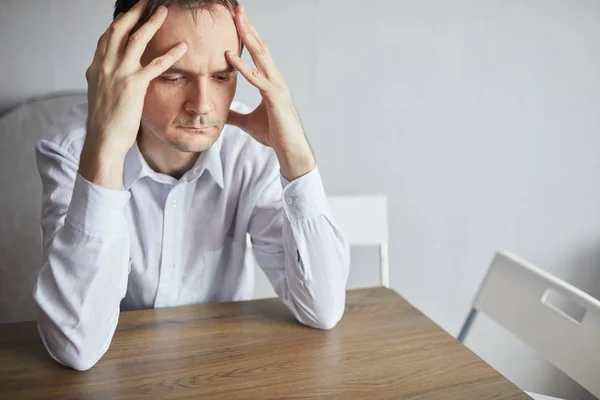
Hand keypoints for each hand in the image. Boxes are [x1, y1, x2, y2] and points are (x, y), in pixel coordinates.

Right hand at [80, 0, 186, 188]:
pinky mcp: (133, 86)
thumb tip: (115, 72)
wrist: (103, 141)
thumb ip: (109, 79)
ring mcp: (118, 74)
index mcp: (97, 67)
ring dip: (151, 22)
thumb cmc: (106, 122)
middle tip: (148, 1)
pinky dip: (170, 54)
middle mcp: (104, 66)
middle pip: (119, 29)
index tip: (131, 10)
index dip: (121, 21)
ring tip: (164, 11)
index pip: (108, 35)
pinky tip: (183, 47)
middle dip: (134, 12)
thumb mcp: (102, 94)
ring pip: (135, 39)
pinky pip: (155, 65)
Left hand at [226, 5, 314, 180]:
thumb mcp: (248, 123)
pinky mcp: (274, 97)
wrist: (290, 150)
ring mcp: (276, 86)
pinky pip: (255, 78)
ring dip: (247, 37)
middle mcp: (275, 79)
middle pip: (260, 47)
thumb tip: (222, 114)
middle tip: (237, 9)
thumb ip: (236, 115)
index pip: (258, 53)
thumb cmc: (274, 135)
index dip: (248, 36)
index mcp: (270, 81)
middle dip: (248, 27)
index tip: (237, 20)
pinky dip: (241, 66)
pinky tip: (228, 55)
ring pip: (260, 56)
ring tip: (236, 20)